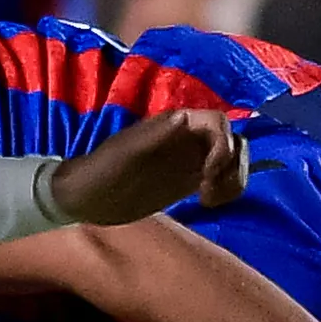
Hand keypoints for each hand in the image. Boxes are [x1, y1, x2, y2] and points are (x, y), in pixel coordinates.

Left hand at [49, 108, 249, 222]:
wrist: (87, 197)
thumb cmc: (101, 172)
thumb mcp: (124, 154)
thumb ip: (154, 136)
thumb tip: (183, 118)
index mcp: (175, 125)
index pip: (218, 123)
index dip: (223, 145)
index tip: (206, 174)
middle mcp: (188, 138)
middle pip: (234, 142)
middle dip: (232, 166)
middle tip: (208, 192)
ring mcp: (191, 159)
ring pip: (233, 160)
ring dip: (233, 180)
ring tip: (210, 200)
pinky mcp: (190, 180)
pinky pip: (222, 178)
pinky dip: (226, 190)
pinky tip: (208, 203)